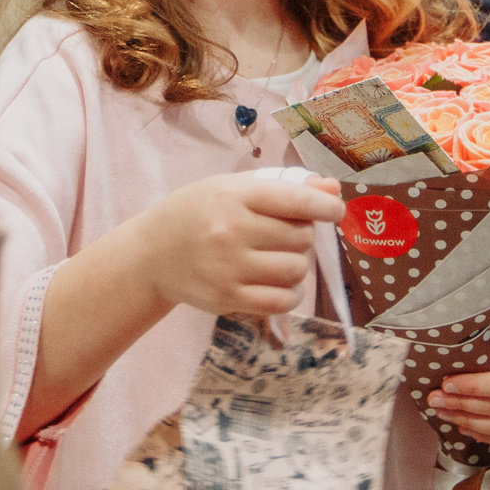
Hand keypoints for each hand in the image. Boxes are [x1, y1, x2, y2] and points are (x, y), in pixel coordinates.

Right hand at [133, 172, 343, 317]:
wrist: (152, 253)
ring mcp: (228, 267)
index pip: (295, 200)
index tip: (336, 209)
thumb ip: (283, 188)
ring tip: (282, 257)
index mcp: (233, 195)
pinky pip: (280, 301)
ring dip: (299, 264)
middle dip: (303, 234)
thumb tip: (332, 189)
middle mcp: (230, 231)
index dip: (325, 205)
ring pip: (295, 269)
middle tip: (285, 233)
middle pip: (300, 236)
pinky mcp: (226, 297)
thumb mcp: (233, 188)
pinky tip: (284, 285)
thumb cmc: (198, 213)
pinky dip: (292, 294)